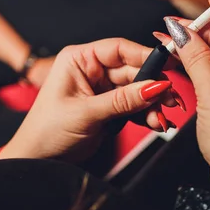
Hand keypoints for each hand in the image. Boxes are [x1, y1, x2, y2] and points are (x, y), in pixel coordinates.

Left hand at [0, 38, 181, 161]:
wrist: (38, 160)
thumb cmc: (47, 131)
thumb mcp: (86, 113)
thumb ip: (122, 100)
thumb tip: (155, 87)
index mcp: (79, 60)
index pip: (118, 49)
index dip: (145, 55)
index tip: (169, 65)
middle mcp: (92, 70)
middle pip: (133, 70)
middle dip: (153, 87)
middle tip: (171, 100)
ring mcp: (101, 89)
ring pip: (137, 90)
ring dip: (152, 104)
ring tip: (162, 118)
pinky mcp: (108, 107)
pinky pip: (134, 106)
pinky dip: (146, 115)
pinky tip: (156, 123)